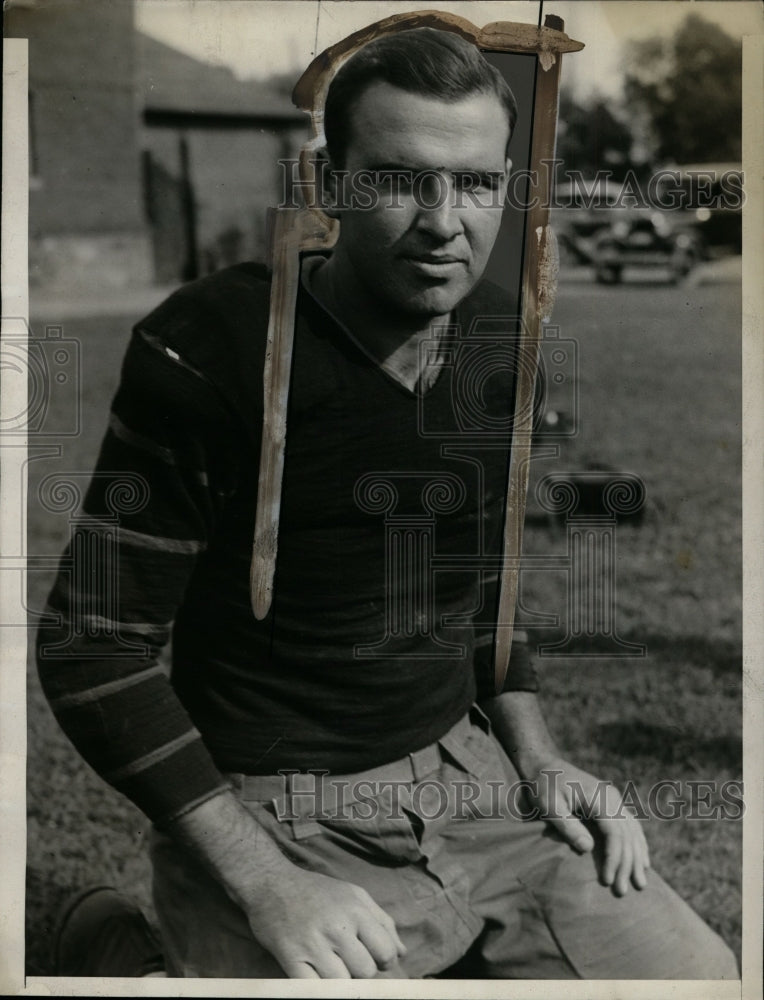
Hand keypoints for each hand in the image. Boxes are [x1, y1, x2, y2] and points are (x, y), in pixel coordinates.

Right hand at [243, 867, 406, 977]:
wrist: (272, 883)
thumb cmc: (318, 891)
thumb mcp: (354, 894)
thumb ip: (381, 921)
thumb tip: (401, 953)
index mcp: (356, 909)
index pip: (386, 952)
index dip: (383, 962)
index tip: (372, 958)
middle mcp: (337, 926)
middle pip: (365, 971)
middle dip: (361, 972)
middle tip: (348, 962)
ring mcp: (313, 943)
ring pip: (342, 984)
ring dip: (340, 982)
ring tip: (332, 967)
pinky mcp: (290, 957)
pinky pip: (313, 989)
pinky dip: (319, 988)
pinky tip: (316, 977)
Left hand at [526, 757, 649, 895]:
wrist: (543, 764)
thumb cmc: (543, 786)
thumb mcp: (549, 806)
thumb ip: (568, 826)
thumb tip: (588, 849)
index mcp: (598, 797)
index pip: (615, 833)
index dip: (614, 859)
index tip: (608, 881)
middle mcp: (612, 797)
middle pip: (627, 835)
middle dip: (627, 865)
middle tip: (622, 892)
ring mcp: (614, 798)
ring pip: (633, 831)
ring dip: (636, 857)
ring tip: (640, 883)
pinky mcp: (612, 802)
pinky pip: (630, 825)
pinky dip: (637, 844)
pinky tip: (642, 860)